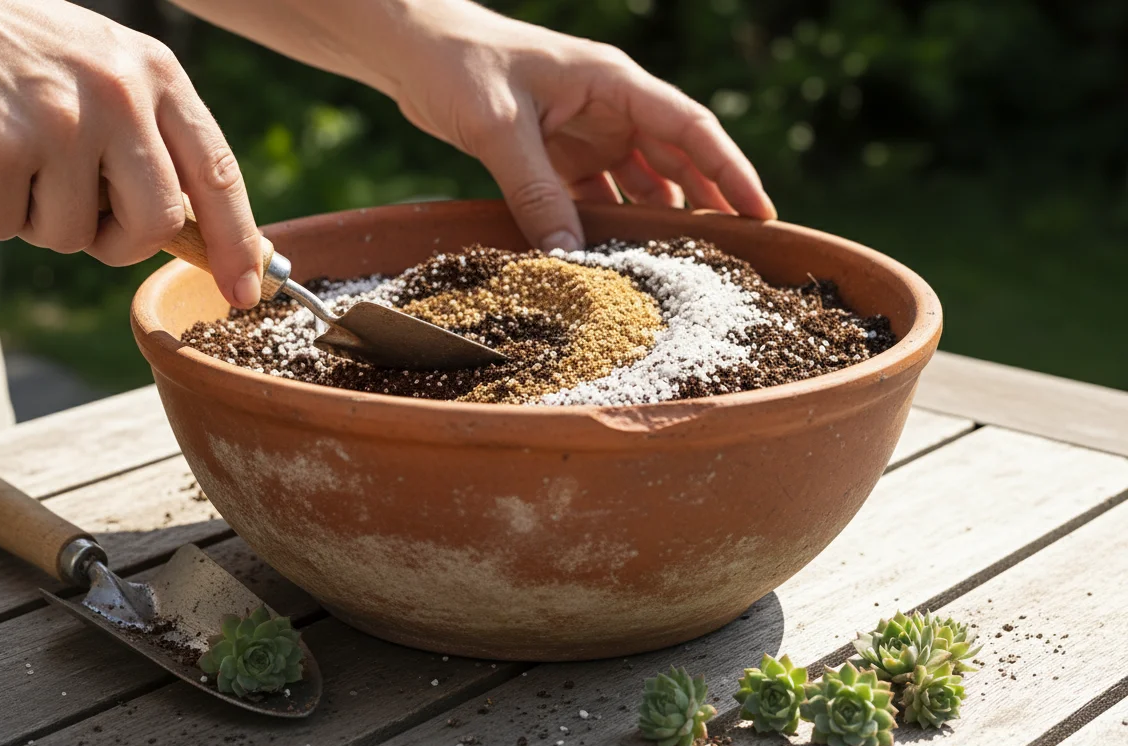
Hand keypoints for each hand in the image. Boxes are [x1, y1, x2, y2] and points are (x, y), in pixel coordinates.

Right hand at [0, 0, 263, 306]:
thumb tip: (189, 231)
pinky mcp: (2, 148)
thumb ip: (151, 139)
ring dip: (35, 218)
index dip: (236, 242)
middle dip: (119, 244)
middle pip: (155, 224)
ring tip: (9, 156)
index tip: (245, 290)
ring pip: (73, 236)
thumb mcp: (106, 72)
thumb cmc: (16, 55)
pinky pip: (6, 227)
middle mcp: (121, 95)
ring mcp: (62, 121)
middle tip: (81, 218)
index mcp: (158, 75)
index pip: (218, 174)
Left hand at [387, 6, 776, 250]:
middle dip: (707, 203)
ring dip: (658, 219)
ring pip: (639, 181)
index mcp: (614, 83)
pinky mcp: (556, 153)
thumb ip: (535, 191)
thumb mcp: (499, 129)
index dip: (730, 171)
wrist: (414, 51)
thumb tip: (569, 257)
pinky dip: (608, 224)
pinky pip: (595, 195)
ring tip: (683, 264)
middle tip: (736, 254)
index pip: (690, 128)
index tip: (760, 213)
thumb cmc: (460, 66)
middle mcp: (610, 106)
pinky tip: (617, 257)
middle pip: (676, 159)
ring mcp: (585, 131)